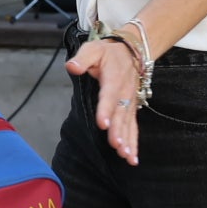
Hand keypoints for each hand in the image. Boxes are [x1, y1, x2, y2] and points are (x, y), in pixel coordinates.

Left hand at [67, 38, 141, 165]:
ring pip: (128, 123)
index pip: (108, 95)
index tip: (103, 123)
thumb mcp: (93, 49)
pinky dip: (134, 142)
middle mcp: (124, 93)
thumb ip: (82, 59)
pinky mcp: (131, 109)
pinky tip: (132, 158)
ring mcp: (130, 102)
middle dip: (118, 130)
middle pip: (120, 113)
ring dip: (127, 140)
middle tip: (115, 145)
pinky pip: (133, 127)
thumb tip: (72, 67)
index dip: (106, 109)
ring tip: (125, 155)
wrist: (132, 51)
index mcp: (113, 78)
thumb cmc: (107, 53)